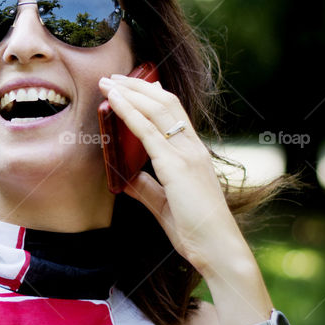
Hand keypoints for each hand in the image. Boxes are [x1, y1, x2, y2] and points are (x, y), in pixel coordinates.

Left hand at [97, 74, 249, 278]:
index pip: (174, 112)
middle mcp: (192, 147)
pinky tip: (114, 102)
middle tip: (113, 77)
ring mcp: (186, 154)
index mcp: (193, 153)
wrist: (215, 247)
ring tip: (108, 82)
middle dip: (137, 86)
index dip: (152, 94)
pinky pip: (147, 132)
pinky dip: (129, 112)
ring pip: (156, 110)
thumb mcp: (163, 202)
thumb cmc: (194, 228)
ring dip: (130, 92)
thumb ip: (146, 187)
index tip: (132, 84)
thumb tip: (125, 178)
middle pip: (164, 103)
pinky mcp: (175, 166)